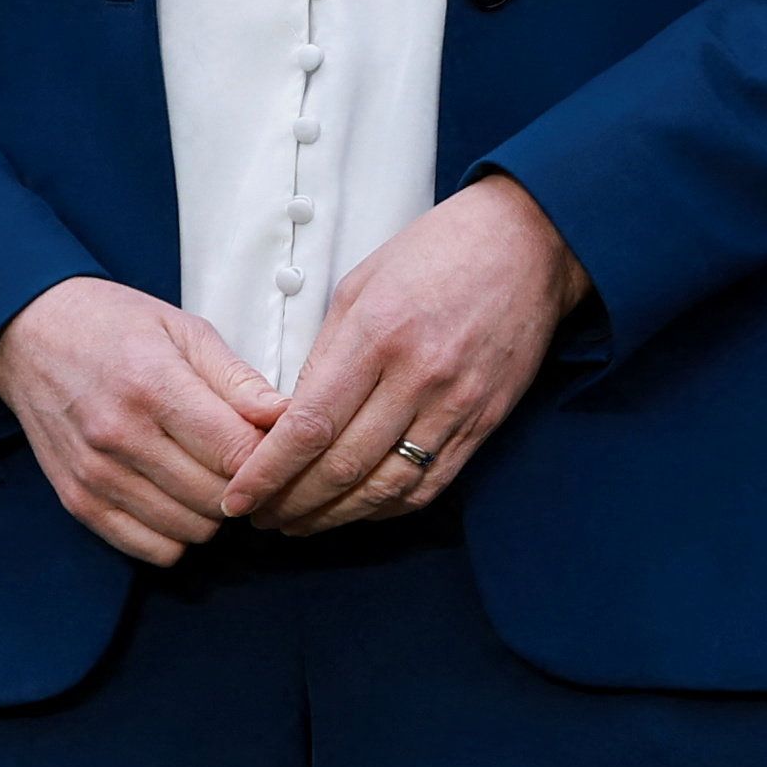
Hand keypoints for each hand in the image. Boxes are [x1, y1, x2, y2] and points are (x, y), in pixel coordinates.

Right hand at [0, 277, 282, 563]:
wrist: (28, 334)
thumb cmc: (115, 326)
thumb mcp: (186, 331)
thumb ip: (239, 380)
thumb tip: (288, 417)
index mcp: (154, 386)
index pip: (235, 452)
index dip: (271, 457)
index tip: (277, 446)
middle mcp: (119, 436)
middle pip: (216, 497)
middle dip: (246, 485)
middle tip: (246, 463)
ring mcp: (94, 474)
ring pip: (188, 529)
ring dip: (213, 512)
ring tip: (211, 477)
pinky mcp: (75, 499)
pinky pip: (147, 547)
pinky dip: (175, 534)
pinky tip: (179, 500)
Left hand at [222, 177, 588, 534]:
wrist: (530, 243)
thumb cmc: (438, 252)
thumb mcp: (361, 285)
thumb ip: (325, 355)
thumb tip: (292, 420)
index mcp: (379, 335)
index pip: (309, 426)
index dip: (267, 472)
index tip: (236, 498)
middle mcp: (420, 376)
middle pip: (342, 467)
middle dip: (290, 502)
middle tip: (259, 517)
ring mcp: (459, 403)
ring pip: (385, 486)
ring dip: (334, 516)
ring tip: (300, 523)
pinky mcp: (486, 419)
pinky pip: (431, 483)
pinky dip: (387, 507)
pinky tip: (358, 509)